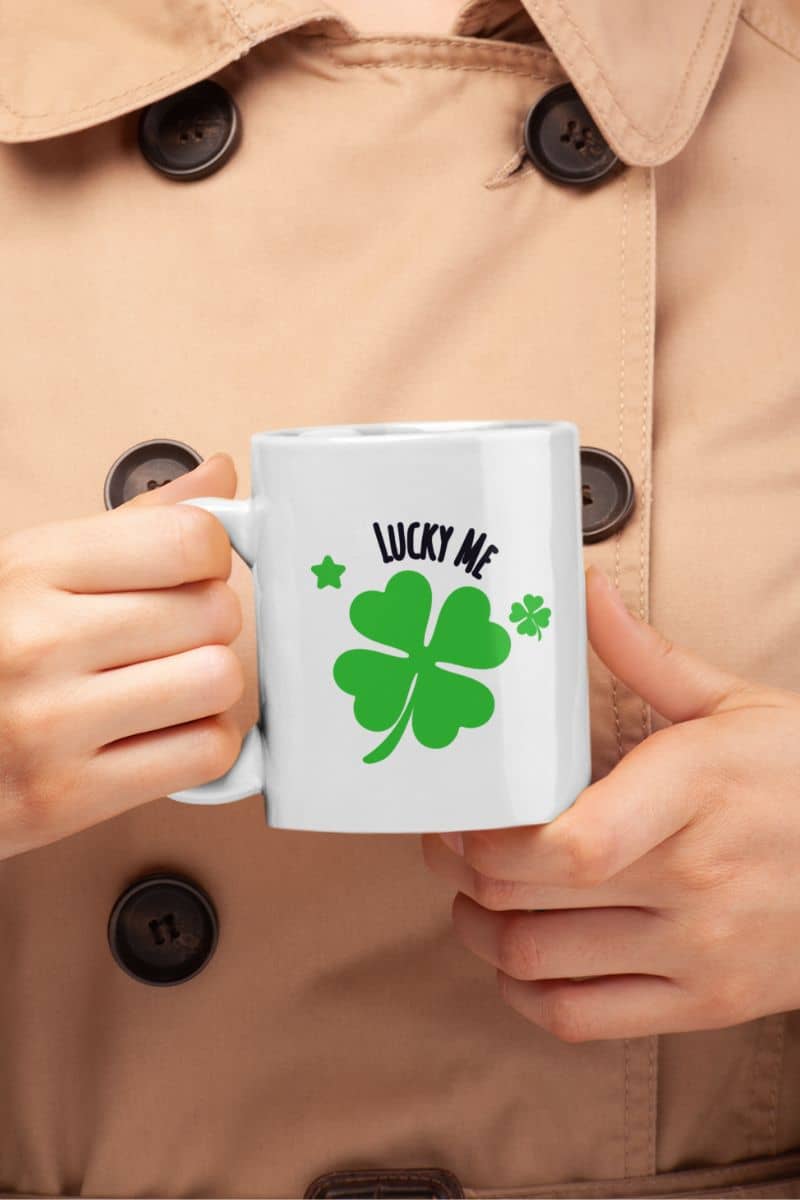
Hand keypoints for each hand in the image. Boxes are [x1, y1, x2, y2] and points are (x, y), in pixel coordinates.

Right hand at [0, 453, 244, 859]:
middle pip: (214, 611)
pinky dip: (203, 743)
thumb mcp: (35, 569)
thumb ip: (135, 524)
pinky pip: (205, 752)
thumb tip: (219, 477)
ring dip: (210, 686)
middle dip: (209, 623)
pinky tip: (165, 733)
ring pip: (218, 680)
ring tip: (170, 686)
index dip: (210, 556)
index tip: (193, 572)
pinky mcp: (70, 796)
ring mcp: (53, 723)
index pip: (189, 540)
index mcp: (33, 568)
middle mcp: (39, 641)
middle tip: (173, 637)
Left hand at [422, 564, 799, 1041]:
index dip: (489, 841)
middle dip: (463, 873)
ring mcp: (700, 950)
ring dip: (480, 932)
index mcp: (696, 790)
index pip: (571, 843)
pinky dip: (526, 994)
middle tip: (447, 846)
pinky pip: (581, 1019)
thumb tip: (585, 593)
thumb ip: (647, 655)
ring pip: (540, 961)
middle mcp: (696, 879)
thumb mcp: (736, 705)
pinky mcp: (705, 1003)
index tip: (458, 816)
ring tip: (471, 899)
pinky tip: (518, 959)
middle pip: (532, 897)